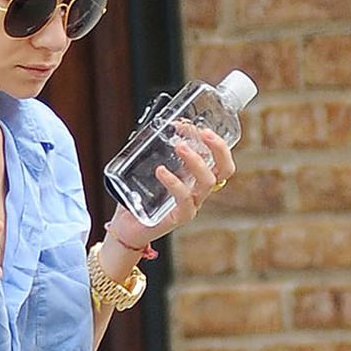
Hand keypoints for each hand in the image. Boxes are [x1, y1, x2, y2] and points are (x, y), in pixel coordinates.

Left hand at [109, 122, 237, 247]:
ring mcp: (191, 204)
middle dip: (219, 148)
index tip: (195, 125)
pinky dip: (175, 182)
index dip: (215, 141)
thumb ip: (155, 149)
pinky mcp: (179, 217)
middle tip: (202, 132)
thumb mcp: (148, 168)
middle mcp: (198, 190)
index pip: (219, 159)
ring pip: (207, 182)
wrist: (126, 227)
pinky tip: (161, 171)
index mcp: (196, 177)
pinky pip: (184, 199)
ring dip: (196, 161)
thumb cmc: (138, 198)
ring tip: (180, 146)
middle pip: (224, 170)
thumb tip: (156, 123)